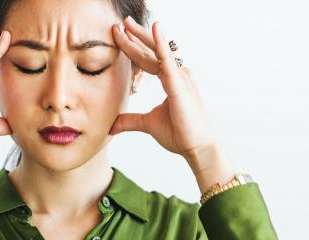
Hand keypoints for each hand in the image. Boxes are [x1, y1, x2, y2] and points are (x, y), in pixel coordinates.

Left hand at [109, 17, 218, 159]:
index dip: (134, 48)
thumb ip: (130, 120)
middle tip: (120, 23)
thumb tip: (112, 126)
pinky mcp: (180, 86)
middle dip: (135, 37)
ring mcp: (180, 78)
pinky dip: (161, 45)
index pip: (148, 60)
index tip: (120, 36)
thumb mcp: (148, 124)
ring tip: (126, 24)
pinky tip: (155, 28)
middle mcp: (177, 75)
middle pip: (151, 52)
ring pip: (156, 53)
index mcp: (171, 81)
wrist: (197, 148)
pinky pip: (168, 62)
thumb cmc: (179, 134)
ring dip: (141, 37)